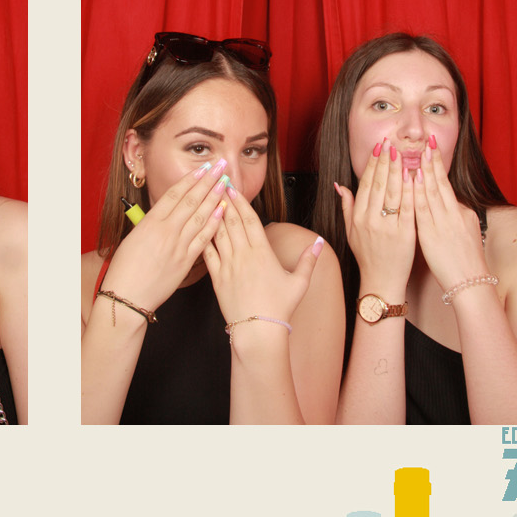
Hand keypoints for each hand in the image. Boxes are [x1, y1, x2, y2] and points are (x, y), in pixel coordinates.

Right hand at [100, 158, 228, 312]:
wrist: (127, 296)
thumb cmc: (125, 268)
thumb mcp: (133, 239)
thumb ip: (150, 224)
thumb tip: (164, 214)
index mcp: (150, 222)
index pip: (174, 195)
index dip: (190, 179)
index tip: (202, 168)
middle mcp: (165, 231)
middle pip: (190, 200)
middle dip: (207, 182)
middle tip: (220, 167)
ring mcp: (177, 246)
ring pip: (199, 216)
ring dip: (214, 197)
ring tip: (225, 183)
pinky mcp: (185, 261)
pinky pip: (203, 239)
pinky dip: (213, 223)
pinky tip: (222, 211)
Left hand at [202, 183, 322, 327]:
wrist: (259, 332)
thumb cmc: (280, 308)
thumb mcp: (299, 282)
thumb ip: (309, 260)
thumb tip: (319, 242)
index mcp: (263, 253)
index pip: (250, 221)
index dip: (241, 202)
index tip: (234, 188)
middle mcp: (244, 255)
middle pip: (233, 221)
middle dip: (225, 201)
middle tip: (217, 184)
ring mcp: (229, 266)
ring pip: (219, 234)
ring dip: (213, 215)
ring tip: (207, 199)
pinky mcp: (217, 278)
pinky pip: (208, 253)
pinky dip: (204, 238)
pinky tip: (198, 227)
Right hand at [335, 138, 415, 299]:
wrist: (381, 281)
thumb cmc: (367, 256)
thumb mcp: (350, 231)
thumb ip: (346, 206)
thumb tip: (339, 185)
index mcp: (358, 217)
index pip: (366, 184)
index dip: (372, 164)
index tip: (378, 148)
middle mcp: (371, 220)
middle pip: (379, 184)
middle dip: (385, 161)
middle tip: (390, 143)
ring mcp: (389, 227)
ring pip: (393, 193)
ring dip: (398, 171)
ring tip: (401, 154)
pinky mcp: (406, 234)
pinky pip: (409, 209)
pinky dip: (411, 192)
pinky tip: (414, 178)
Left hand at [413, 138, 489, 294]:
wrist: (470, 283)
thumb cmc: (467, 259)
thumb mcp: (467, 230)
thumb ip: (457, 212)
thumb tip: (448, 198)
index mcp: (461, 212)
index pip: (446, 184)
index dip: (438, 165)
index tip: (431, 147)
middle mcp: (453, 214)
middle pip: (440, 183)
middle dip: (432, 161)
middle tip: (426, 142)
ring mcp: (443, 223)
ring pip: (431, 192)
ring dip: (423, 171)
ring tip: (417, 153)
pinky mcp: (432, 234)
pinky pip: (422, 209)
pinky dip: (416, 192)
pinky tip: (411, 180)